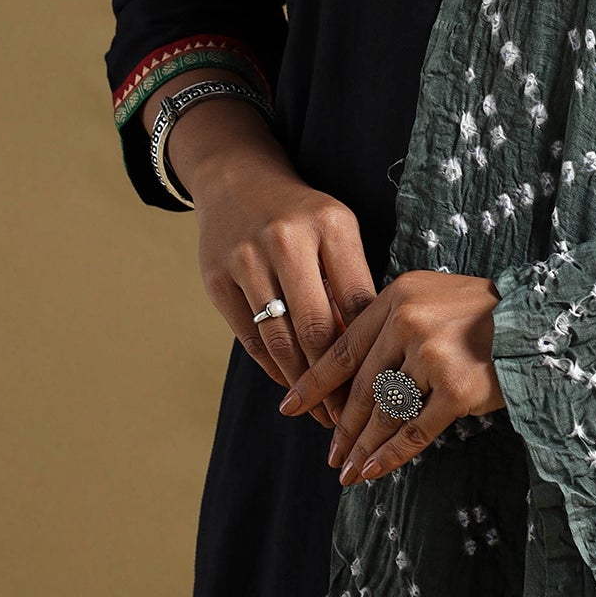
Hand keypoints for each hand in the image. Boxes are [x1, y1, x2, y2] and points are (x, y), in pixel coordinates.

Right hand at [170, 93, 376, 431]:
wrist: (237, 180)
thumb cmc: (302, 214)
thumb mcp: (336, 231)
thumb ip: (351, 283)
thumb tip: (372, 353)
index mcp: (330, 224)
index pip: (357, 302)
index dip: (368, 352)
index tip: (380, 388)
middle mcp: (287, 239)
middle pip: (316, 327)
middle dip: (335, 380)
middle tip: (348, 416)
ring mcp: (246, 258)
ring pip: (279, 339)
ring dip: (302, 383)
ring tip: (320, 412)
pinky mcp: (215, 277)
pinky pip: (248, 336)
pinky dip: (272, 366)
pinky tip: (290, 383)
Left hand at [280, 269, 506, 485]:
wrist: (539, 323)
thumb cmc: (484, 316)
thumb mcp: (432, 299)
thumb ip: (394, 323)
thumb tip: (352, 372)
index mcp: (399, 295)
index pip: (345, 345)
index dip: (316, 382)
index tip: (290, 406)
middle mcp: (410, 320)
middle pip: (361, 385)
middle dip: (341, 426)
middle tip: (329, 453)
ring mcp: (432, 354)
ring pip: (383, 411)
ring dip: (361, 447)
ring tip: (346, 471)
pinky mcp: (456, 388)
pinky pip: (413, 430)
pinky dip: (390, 455)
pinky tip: (373, 471)